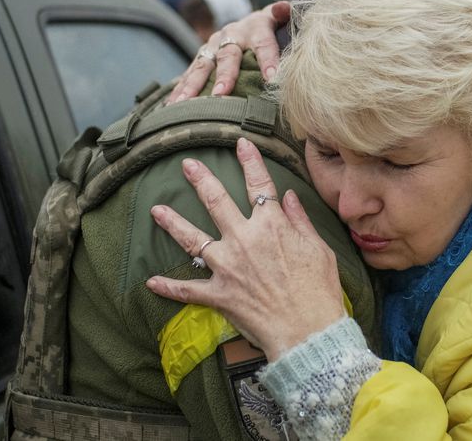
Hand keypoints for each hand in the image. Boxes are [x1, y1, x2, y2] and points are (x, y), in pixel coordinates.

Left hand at [145, 138, 344, 359]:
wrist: (308, 329)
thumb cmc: (319, 290)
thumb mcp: (318, 248)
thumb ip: (300, 220)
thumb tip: (289, 196)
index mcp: (271, 225)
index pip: (258, 185)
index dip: (249, 161)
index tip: (240, 143)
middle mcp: (244, 239)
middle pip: (216, 201)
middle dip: (200, 179)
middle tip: (187, 164)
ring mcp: (227, 266)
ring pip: (192, 240)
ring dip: (172, 223)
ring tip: (156, 210)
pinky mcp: (218, 294)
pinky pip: (188, 290)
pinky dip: (168, 288)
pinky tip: (151, 282)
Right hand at [167, 1, 289, 104]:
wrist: (254, 23)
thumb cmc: (276, 29)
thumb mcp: (284, 20)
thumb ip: (287, 15)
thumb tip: (284, 7)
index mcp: (256, 26)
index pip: (263, 43)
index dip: (268, 59)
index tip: (272, 78)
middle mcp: (232, 34)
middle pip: (228, 55)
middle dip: (224, 75)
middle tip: (221, 94)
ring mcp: (214, 45)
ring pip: (203, 66)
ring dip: (193, 85)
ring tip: (184, 104)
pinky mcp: (202, 57)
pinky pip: (189, 74)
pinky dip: (180, 90)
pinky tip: (171, 107)